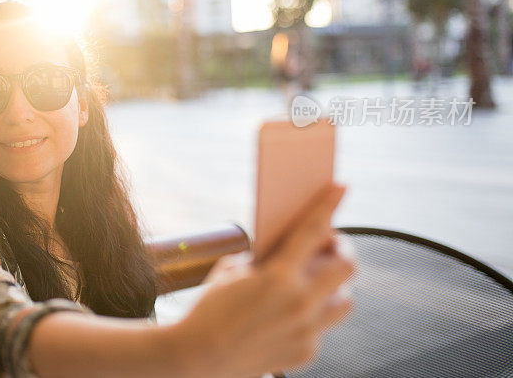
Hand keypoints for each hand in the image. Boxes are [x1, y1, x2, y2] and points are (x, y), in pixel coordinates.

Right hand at [169, 184, 353, 377]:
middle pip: (347, 267)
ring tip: (314, 282)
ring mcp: (307, 331)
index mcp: (278, 277)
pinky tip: (290, 313)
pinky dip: (311, 316)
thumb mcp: (232, 271)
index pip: (312, 231)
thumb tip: (288, 248)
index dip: (328, 205)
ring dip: (333, 287)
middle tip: (327, 247)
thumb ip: (264, 257)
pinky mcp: (306, 352)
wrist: (197, 356)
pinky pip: (322, 327)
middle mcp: (300, 303)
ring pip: (344, 301)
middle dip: (340, 252)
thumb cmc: (210, 308)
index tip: (341, 186)